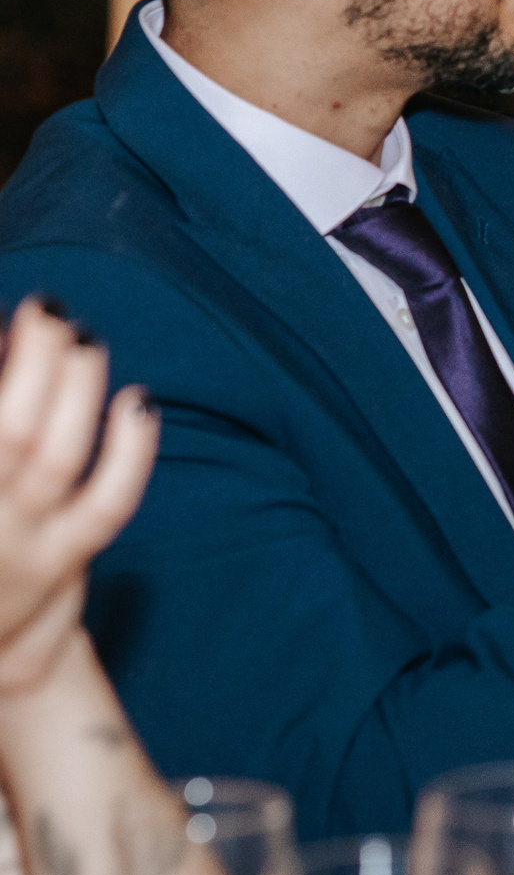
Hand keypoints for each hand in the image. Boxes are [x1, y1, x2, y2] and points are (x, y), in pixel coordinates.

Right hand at [0, 299, 157, 695]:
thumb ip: (3, 415)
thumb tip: (13, 347)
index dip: (8, 361)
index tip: (17, 315)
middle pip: (12, 430)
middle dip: (33, 359)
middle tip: (48, 311)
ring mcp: (19, 547)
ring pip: (54, 457)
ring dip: (73, 388)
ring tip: (82, 337)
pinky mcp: (61, 563)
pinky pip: (107, 506)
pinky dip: (129, 451)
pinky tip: (139, 401)